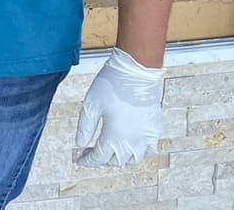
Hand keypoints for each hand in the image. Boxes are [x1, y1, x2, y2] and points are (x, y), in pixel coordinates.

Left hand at [75, 47, 163, 166]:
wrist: (136, 71)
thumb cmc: (111, 84)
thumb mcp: (91, 104)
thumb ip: (85, 127)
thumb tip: (79, 144)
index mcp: (114, 136)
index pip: (99, 158)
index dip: (88, 160)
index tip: (79, 160)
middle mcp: (132, 141)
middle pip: (115, 161)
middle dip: (101, 160)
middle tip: (89, 153)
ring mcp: (145, 137)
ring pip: (132, 159)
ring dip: (118, 159)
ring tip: (107, 150)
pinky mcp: (153, 129)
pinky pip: (148, 150)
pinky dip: (137, 153)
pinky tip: (128, 146)